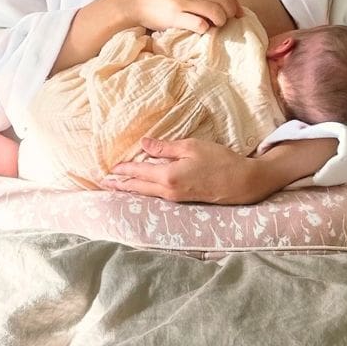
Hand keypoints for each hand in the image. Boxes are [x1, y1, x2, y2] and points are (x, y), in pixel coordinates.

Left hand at [101, 137, 267, 204]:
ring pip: (146, 194)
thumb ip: (165, 148)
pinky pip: (157, 196)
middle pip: (138, 188)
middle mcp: (168, 191)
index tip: (110, 168)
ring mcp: (176, 199)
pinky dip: (145, 192)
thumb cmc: (219, 160)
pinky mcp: (183, 201)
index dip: (123, 169)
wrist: (242, 182)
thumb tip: (144, 144)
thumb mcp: (191, 147)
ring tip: (117, 187)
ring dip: (130, 189)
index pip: (138, 172)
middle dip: (120, 184)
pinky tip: (141, 190)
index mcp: (168, 176)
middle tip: (104, 183)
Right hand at [123, 0, 242, 33]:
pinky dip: (205, 29)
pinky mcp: (175, 15)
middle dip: (231, 12)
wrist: (132, 2)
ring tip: (216, 26)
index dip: (233, 2)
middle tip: (229, 21)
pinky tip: (202, 30)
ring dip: (221, 21)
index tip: (237, 12)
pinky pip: (201, 24)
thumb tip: (224, 2)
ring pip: (216, 12)